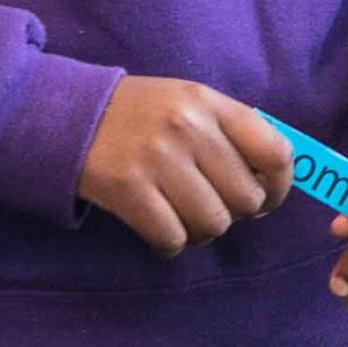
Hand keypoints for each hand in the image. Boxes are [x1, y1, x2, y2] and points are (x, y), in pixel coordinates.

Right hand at [77, 77, 293, 256]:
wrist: (68, 116)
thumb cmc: (139, 114)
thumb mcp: (187, 103)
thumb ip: (229, 133)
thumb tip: (268, 188)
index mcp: (208, 102)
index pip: (275, 152)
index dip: (279, 187)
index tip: (265, 198)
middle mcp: (187, 127)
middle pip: (246, 199)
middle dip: (233, 212)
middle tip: (209, 204)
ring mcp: (157, 158)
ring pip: (213, 224)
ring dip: (201, 230)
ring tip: (180, 215)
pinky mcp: (129, 189)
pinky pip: (173, 239)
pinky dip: (169, 243)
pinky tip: (157, 227)